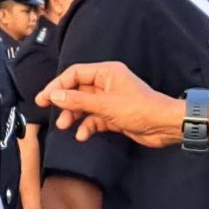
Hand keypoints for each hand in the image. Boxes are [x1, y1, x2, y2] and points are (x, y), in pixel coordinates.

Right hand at [37, 62, 182, 146]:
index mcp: (106, 73)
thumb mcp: (105, 105)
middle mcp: (107, 84)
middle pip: (78, 90)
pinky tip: (82, 135)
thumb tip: (54, 95)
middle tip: (46, 109)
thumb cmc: (140, 109)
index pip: (75, 74)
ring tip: (64, 126)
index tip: (44, 98)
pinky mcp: (114, 116)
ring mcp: (111, 100)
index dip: (58, 85)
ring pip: (85, 105)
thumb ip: (79, 100)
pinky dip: (87, 126)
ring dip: (74, 115)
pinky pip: (95, 119)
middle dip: (64, 101)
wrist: (164, 126)